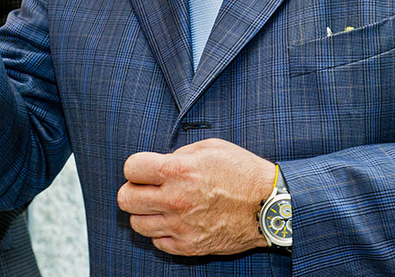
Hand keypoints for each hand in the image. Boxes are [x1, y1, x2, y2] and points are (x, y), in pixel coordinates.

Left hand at [118, 138, 275, 256]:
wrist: (268, 206)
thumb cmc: (241, 172)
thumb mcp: (210, 148)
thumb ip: (178, 154)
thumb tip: (159, 164)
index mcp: (179, 171)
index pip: (132, 168)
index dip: (136, 166)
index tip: (144, 169)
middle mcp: (175, 200)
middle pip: (126, 199)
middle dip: (132, 190)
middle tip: (146, 188)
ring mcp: (181, 226)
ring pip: (137, 224)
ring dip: (145, 212)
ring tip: (161, 205)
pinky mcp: (189, 246)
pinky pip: (157, 242)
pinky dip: (161, 232)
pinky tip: (175, 221)